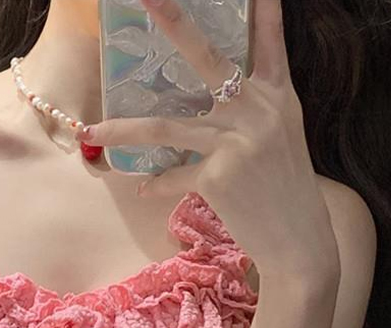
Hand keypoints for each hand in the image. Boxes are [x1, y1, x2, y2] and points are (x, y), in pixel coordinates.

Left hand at [78, 0, 340, 283]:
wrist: (299, 241)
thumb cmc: (285, 191)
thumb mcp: (279, 139)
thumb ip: (251, 112)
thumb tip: (210, 103)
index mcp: (277, 97)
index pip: (269, 40)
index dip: (261, 7)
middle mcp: (258, 111)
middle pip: (208, 59)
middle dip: (175, 24)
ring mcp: (237, 142)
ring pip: (166, 127)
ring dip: (123, 130)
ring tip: (91, 132)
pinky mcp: (219, 177)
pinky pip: (173, 175)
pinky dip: (156, 184)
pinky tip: (143, 188)